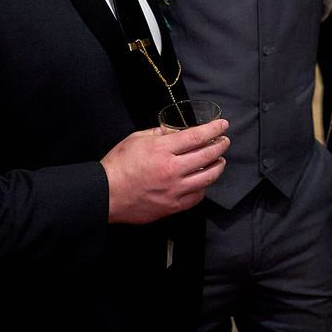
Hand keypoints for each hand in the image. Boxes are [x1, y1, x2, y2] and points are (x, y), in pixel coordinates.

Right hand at [100, 120, 228, 223]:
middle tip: (225, 141)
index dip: (213, 129)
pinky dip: (204, 188)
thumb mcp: (135, 139)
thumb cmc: (118, 164)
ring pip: (207, 178)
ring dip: (218, 167)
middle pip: (207, 156)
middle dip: (220, 146)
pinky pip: (196, 197)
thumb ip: (158, 134)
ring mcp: (174, 190)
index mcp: (163, 150)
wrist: (106, 195)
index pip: (196, 136)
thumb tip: (173, 131)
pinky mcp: (172, 206)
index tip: (223, 125)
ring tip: (220, 161)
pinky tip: (204, 182)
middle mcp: (173, 169)